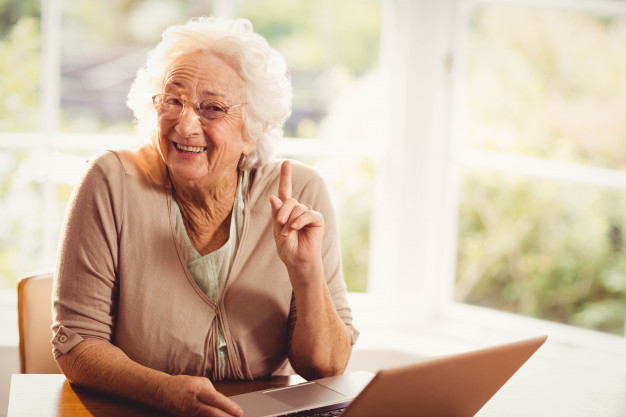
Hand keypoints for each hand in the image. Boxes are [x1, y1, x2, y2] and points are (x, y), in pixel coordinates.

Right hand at [159, 375, 242, 416]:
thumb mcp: (200, 382)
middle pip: (211, 412)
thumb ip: (213, 393)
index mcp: (197, 388)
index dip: (228, 407)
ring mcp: (188, 412)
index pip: (215, 399)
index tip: (239, 412)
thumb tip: (226, 404)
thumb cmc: (183, 384)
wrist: (162, 391)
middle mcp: (192, 401)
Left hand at [269, 160, 323, 274]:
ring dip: (290, 220)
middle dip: (283, 211)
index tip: (285, 162)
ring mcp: (308, 213)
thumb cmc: (287, 247)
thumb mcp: (277, 228)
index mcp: (287, 210)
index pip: (286, 190)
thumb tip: (273, 197)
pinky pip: (307, 214)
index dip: (286, 176)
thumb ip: (277, 213)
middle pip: (290, 200)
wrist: (297, 260)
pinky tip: (295, 228)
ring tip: (288, 232)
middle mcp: (298, 209)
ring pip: (298, 207)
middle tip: (280, 224)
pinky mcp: (317, 219)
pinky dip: (299, 221)